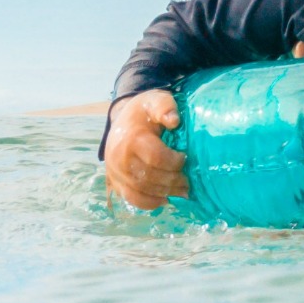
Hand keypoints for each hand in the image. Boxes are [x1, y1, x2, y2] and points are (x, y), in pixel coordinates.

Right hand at [103, 88, 186, 209]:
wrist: (121, 120)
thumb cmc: (143, 112)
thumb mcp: (155, 100)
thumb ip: (165, 106)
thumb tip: (174, 121)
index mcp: (131, 138)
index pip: (155, 157)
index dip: (174, 162)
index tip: (185, 158)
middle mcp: (119, 158)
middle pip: (149, 177)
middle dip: (173, 181)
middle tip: (188, 181)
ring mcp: (115, 172)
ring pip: (141, 191)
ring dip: (164, 194)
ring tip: (181, 191)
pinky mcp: (115, 182)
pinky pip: (132, 199)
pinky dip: (150, 203)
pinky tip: (164, 199)